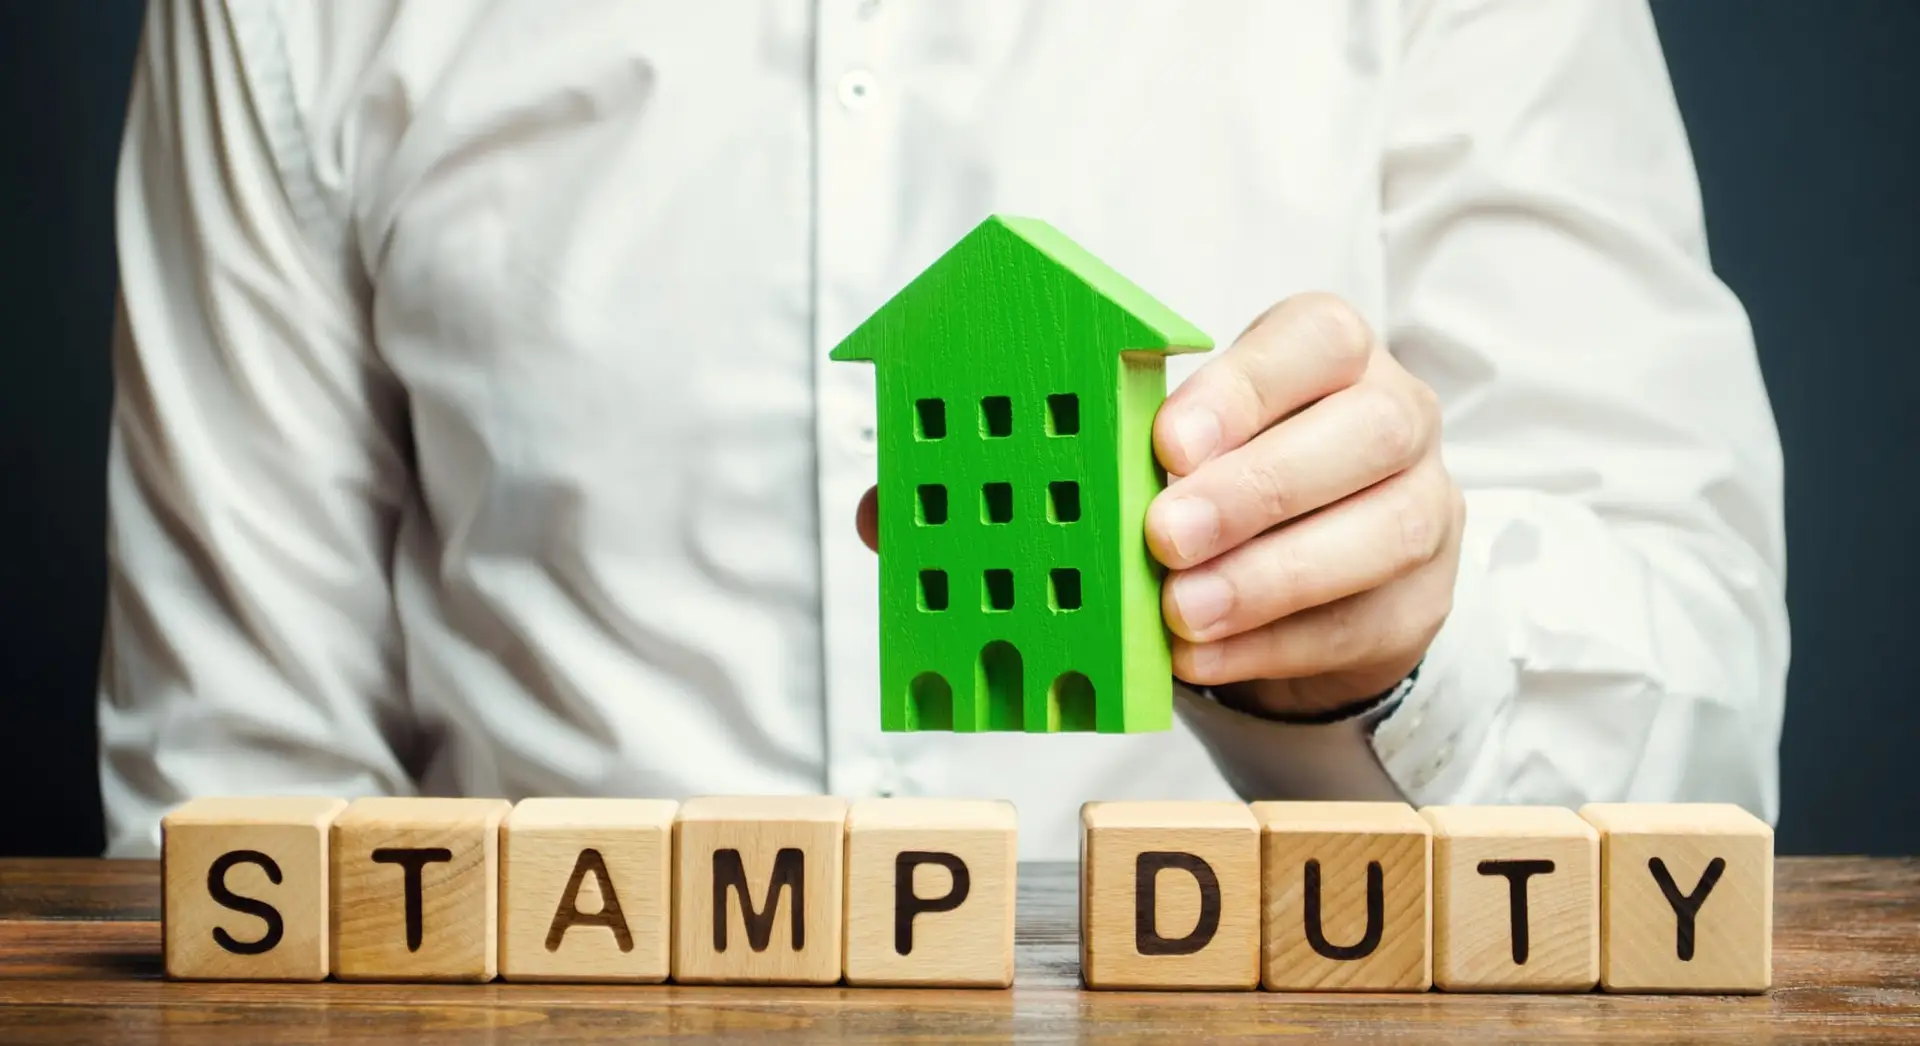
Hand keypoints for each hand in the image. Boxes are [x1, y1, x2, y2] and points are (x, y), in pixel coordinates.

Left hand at [1145, 293, 1462, 718]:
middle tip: (1168, 535)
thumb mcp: (1207, 436)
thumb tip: (1113, 490)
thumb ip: (1176, 449)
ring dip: (1266, 579)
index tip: (1169, 444)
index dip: (1242, 390)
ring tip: (1181, 609)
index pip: (1318, 340)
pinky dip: (1265, 646)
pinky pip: (1356, 625)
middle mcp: (1402, 416)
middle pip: (1369, 433)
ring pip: (1383, 535)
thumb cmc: (1242, 473)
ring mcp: (1427, 508)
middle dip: (1258, 489)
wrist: (1315, 571)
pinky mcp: (1421, 600)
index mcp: (1340, 354)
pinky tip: (1199, 653)